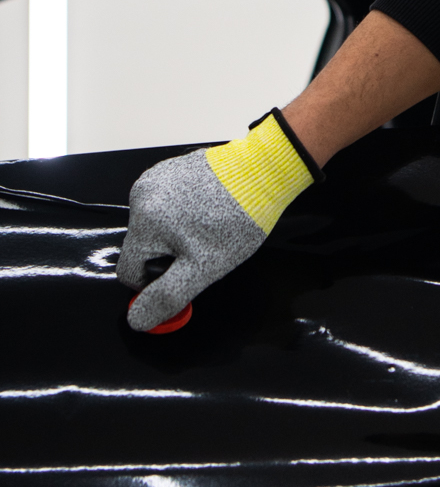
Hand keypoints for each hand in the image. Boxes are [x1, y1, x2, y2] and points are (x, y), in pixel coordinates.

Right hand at [117, 148, 266, 330]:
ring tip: (208, 225)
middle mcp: (141, 195)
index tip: (183, 273)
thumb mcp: (203, 268)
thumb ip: (167, 296)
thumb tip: (139, 318)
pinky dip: (182, 211)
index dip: (156, 282)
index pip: (129, 272)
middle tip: (202, 247)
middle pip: (142, 247)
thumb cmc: (237, 218)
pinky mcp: (170, 168)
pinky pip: (166, 203)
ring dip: (175, 233)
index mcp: (144, 222)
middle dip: (168, 254)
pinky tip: (207, 209)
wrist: (262, 172)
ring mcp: (155, 178)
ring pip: (154, 225)